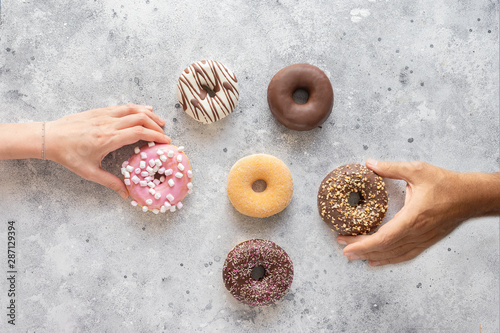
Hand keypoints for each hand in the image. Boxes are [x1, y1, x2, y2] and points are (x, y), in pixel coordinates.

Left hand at [45, 104, 170, 198]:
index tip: (166, 141)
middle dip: (156, 125)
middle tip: (164, 133)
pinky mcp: (99, 111)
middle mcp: (108, 124)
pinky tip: (143, 110)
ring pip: (132, 109)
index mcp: (108, 139)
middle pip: (140, 118)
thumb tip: (125, 194)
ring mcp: (104, 115)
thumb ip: (110, 182)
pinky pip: (122, 107)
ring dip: (149, 114)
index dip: (155, 136)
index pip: (139, 133)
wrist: (50, 138)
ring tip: (159, 121)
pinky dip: (136, 107)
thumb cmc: (68, 155)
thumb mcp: (90, 172)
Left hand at [337, 159, 470, 265]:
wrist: (471, 196)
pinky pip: (405, 255)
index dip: (364, 244)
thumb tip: (369, 163)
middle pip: (385, 248)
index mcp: (413, 217)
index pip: (384, 237)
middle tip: (343, 249)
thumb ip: (391, 168)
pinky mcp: (426, 241)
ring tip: (354, 256)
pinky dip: (389, 259)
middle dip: (361, 250)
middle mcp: (417, 232)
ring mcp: (422, 239)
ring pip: (394, 255)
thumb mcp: (417, 170)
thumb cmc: (446, 184)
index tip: (346, 245)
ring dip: (372, 256)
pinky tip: (376, 260)